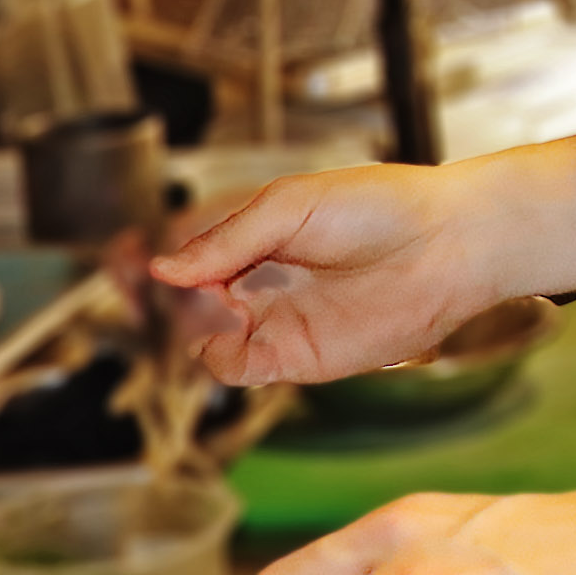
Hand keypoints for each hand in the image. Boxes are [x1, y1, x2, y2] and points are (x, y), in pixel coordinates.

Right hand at [148, 164, 494, 387]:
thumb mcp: (290, 205)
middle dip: (157, 296)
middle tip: (137, 285)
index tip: (126, 258)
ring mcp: (280, 321)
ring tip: (203, 298)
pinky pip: (239, 368)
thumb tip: (164, 269)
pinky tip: (225, 328)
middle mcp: (265, 282)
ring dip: (187, 323)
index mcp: (261, 238)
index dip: (156, 260)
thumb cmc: (383, 207)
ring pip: (204, 335)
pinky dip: (217, 356)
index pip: (190, 256)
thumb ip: (226, 240)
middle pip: (188, 301)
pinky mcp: (300, 356)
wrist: (449, 243)